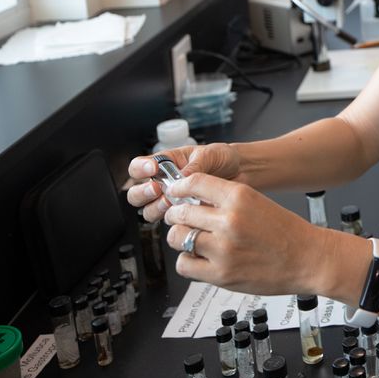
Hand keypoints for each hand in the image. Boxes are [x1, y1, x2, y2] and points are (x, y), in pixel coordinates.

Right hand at [126, 143, 240, 221]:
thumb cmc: (223, 158)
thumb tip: (182, 177)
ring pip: (149, 211)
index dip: (140, 169)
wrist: (243, 173)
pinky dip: (174, 221)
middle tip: (157, 189)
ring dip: (156, 208)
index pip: (138, 167)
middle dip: (142, 193)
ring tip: (171, 203)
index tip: (152, 169)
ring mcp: (173, 201)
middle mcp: (164, 184)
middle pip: (136, 194)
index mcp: (165, 164)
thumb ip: (194, 166)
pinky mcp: (184, 215)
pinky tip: (185, 214)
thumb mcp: (209, 155)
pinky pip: (171, 222)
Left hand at [161, 172, 324, 294]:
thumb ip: (224, 200)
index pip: (193, 182)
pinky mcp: (221, 274)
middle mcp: (229, 221)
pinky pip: (184, 265)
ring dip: (180, 238)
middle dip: (177, 215)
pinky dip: (187, 261)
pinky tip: (199, 259)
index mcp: (239, 197)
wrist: (309, 259)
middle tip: (181, 219)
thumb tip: (191, 201)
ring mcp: (223, 249)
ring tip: (192, 241)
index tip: (175, 193)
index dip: (179, 187)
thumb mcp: (256, 202)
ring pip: (178, 238)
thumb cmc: (287, 233)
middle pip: (181, 212)